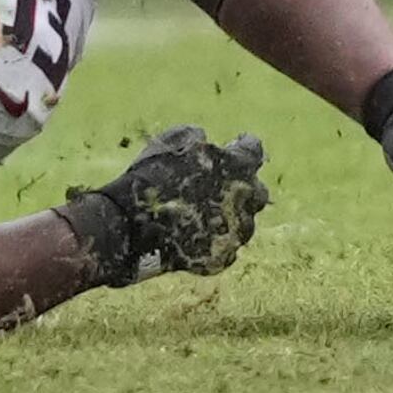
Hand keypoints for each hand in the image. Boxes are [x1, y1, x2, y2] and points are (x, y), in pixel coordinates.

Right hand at [56, 124, 268, 286]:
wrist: (135, 227)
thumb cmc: (151, 178)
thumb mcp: (168, 143)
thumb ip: (192, 136)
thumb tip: (202, 136)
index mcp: (239, 167)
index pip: (253, 150)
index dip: (243, 145)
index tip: (236, 143)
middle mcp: (248, 201)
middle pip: (258, 191)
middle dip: (244, 185)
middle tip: (222, 183)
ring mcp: (238, 233)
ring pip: (244, 222)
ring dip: (231, 214)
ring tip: (205, 212)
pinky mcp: (223, 257)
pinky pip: (225, 244)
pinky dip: (214, 237)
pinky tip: (194, 232)